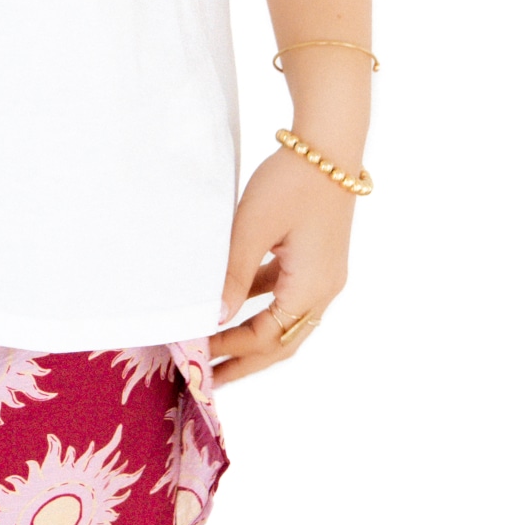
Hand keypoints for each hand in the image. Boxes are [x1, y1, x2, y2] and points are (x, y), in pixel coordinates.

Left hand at [211, 143, 357, 385]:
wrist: (329, 143)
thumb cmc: (292, 181)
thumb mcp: (253, 227)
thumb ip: (234, 276)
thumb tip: (216, 319)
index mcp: (312, 288)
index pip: (265, 336)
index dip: (229, 349)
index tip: (196, 356)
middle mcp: (324, 289)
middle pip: (282, 342)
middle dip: (246, 362)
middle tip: (210, 381)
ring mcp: (323, 275)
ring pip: (285, 322)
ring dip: (253, 337)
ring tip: (219, 349)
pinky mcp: (316, 259)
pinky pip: (286, 294)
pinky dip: (261, 306)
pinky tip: (233, 304)